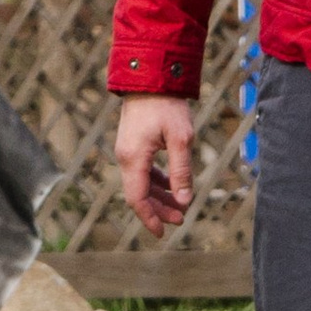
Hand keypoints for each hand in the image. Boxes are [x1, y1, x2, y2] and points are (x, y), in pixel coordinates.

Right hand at [115, 97, 192, 236]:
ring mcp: (127, 150)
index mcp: (133, 158)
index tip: (163, 233)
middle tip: (182, 218)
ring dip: (159, 196)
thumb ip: (181, 172)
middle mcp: (125, 157)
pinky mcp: (132, 144)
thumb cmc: (166, 106)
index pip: (137, 199)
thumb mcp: (181, 139)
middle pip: (139, 194)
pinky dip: (156, 181)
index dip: (150, 218)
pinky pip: (142, 171)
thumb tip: (184, 200)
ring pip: (141, 183)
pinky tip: (172, 184)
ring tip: (181, 203)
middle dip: (159, 209)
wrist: (149, 78)